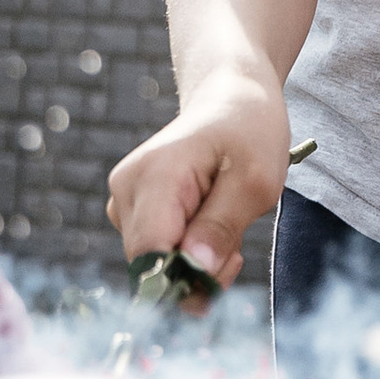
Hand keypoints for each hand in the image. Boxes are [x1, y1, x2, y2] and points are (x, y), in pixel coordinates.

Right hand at [106, 72, 290, 290]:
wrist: (230, 99)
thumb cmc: (248, 131)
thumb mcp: (255, 180)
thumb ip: (222, 226)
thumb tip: (194, 270)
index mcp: (155, 177)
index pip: (149, 253)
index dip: (184, 279)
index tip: (227, 268)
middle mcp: (126, 190)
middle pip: (150, 264)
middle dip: (197, 272)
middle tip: (236, 251)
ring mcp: (124, 200)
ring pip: (154, 264)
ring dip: (196, 264)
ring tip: (227, 230)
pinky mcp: (131, 211)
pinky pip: (156, 252)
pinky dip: (188, 254)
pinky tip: (210, 228)